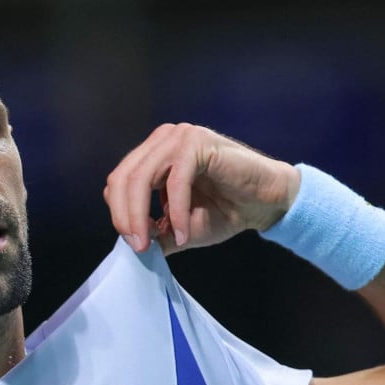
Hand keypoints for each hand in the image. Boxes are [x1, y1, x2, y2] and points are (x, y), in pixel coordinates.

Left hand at [103, 123, 300, 254]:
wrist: (266, 202)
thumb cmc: (226, 210)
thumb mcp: (180, 227)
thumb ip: (155, 232)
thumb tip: (131, 247)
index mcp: (154, 154)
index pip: (118, 181)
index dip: (119, 213)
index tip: (135, 244)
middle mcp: (163, 139)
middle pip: (123, 178)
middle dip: (125, 217)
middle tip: (138, 247)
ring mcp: (179, 137)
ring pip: (141, 178)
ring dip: (142, 215)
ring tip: (151, 243)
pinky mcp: (197, 143)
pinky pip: (175, 181)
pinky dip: (176, 211)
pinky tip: (184, 232)